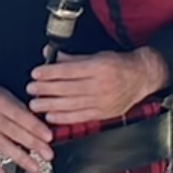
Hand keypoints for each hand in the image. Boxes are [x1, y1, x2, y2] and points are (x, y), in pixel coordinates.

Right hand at [0, 83, 54, 172]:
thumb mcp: (7, 95)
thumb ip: (22, 110)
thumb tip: (41, 128)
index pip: (20, 116)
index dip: (35, 127)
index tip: (48, 137)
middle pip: (14, 132)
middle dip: (33, 145)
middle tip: (47, 154)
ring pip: (4, 147)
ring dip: (21, 159)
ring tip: (35, 168)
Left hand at [26, 49, 168, 124]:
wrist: (140, 78)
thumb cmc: (118, 65)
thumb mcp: (97, 56)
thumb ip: (73, 58)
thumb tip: (52, 55)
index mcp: (99, 67)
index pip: (69, 71)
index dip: (50, 73)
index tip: (35, 73)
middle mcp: (101, 85)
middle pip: (68, 89)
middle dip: (46, 90)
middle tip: (31, 89)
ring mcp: (102, 101)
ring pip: (71, 104)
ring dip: (50, 105)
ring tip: (35, 104)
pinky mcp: (103, 114)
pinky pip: (80, 117)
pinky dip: (64, 118)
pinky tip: (51, 116)